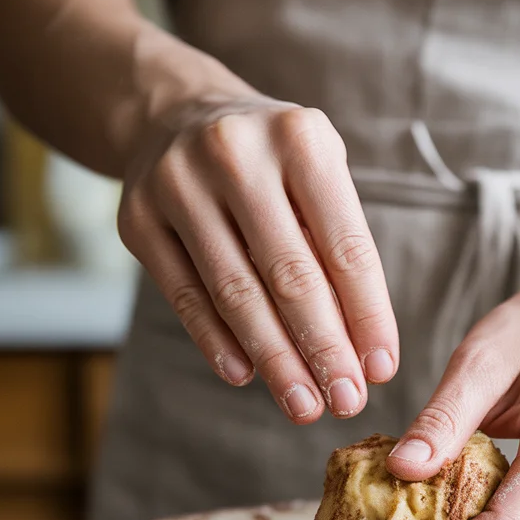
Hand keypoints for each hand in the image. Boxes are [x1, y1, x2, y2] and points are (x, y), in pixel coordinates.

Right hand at [117, 96, 397, 420]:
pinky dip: (217, 343)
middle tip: (347, 401)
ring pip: (235, 293)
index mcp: (300, 139)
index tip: (382, 371)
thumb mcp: (317, 178)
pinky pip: (184, 296)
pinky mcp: (137, 218)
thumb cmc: (271, 163)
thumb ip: (338, 252)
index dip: (368, 316)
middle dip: (324, 349)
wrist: (173, 113)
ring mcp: (178, 184)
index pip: (345, 247)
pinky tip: (245, 377)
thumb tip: (362, 353)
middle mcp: (237, 154)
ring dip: (275, 360)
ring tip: (304, 406)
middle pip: (290, 276)